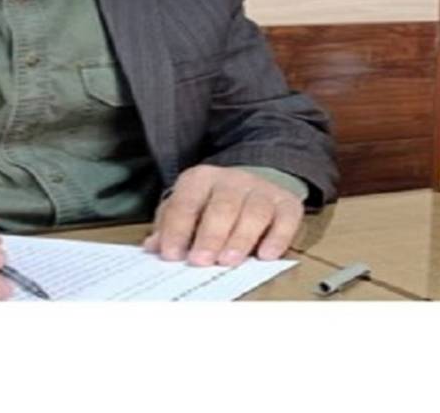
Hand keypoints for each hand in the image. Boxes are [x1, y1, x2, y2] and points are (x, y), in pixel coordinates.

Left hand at [142, 165, 302, 266]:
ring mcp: (262, 190)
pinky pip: (286, 219)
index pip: (186, 203)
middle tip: (200, 260)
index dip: (177, 229)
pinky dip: (278, 237)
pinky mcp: (287, 204)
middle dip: (210, 235)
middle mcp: (232, 180)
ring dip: (241, 237)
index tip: (171, 255)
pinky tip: (266, 255)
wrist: (254, 183)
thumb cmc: (212, 203)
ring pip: (254, 211)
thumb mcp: (187, 208)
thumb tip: (153, 246)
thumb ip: (169, 226)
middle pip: (222, 206)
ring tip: (229, 261)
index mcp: (201, 179)